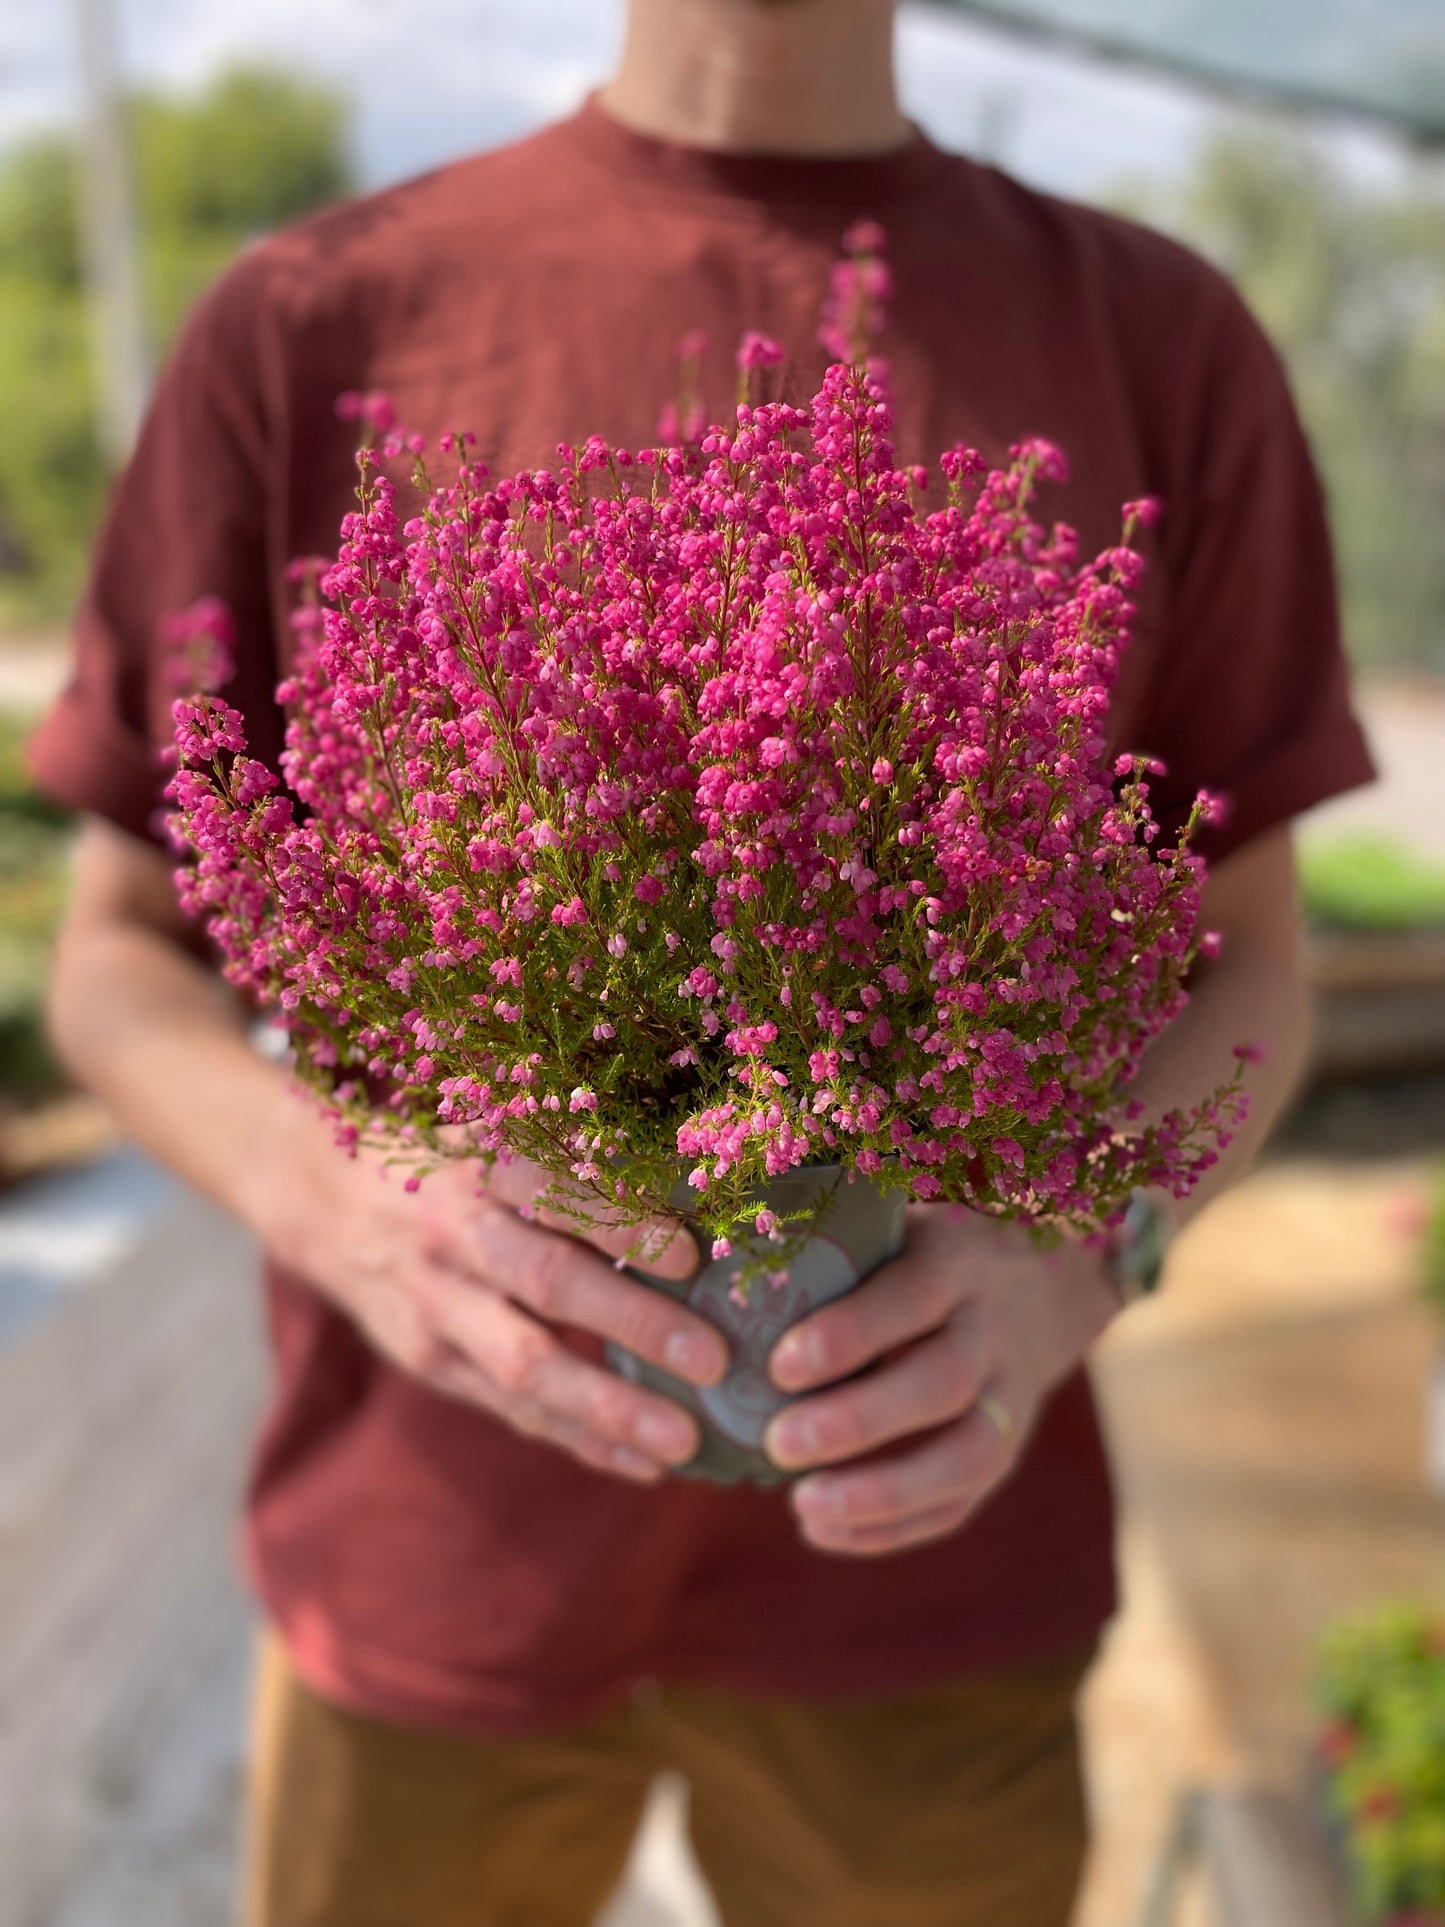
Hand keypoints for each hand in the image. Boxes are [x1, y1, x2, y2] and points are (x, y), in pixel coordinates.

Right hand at [265, 1128, 727, 1484]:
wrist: (327, 1202)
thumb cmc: (450, 1160)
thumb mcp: (495, 1134)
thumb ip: (572, 1160)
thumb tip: (695, 1187)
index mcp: (481, 1169)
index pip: (557, 1194)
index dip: (622, 1223)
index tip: (690, 1255)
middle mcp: (456, 1239)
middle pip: (547, 1283)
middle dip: (633, 1324)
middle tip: (714, 1357)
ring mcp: (438, 1310)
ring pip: (526, 1367)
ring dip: (609, 1409)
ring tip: (685, 1441)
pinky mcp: (434, 1364)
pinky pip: (515, 1412)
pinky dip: (582, 1440)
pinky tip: (646, 1463)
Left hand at [763, 1205, 1120, 1555]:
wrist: (1048, 1285)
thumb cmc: (932, 1253)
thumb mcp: (900, 1226)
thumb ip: (838, 1247)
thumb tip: (726, 1269)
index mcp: (956, 1264)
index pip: (910, 1297)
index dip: (849, 1334)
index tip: (779, 1365)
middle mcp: (992, 1331)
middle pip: (941, 1382)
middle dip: (858, 1421)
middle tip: (778, 1443)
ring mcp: (1011, 1397)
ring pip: (966, 1455)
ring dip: (882, 1492)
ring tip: (802, 1506)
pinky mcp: (1009, 1450)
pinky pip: (961, 1502)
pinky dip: (893, 1527)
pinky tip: (822, 1531)